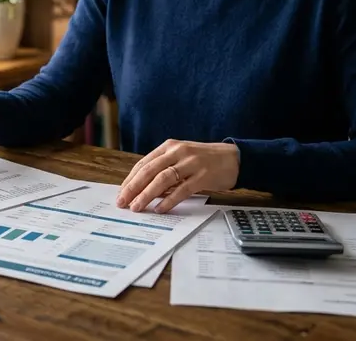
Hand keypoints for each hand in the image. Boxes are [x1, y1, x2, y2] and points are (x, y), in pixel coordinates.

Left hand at [116, 140, 239, 212]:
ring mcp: (191, 163)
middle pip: (150, 170)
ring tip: (137, 207)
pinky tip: (161, 208)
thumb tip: (143, 190)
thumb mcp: (181, 158)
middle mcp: (178, 152)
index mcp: (169, 147)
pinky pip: (182, 189)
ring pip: (163, 179)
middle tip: (122, 202)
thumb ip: (164, 170)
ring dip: (147, 194)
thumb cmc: (204, 160)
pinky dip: (170, 199)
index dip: (130, 179)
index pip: (144, 163)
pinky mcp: (203, 175)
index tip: (121, 193)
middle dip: (133, 188)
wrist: (234, 158)